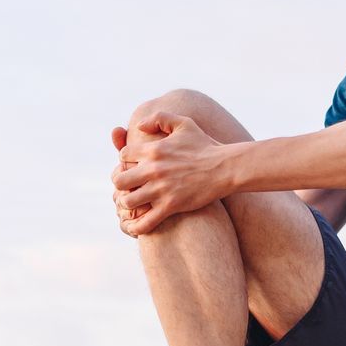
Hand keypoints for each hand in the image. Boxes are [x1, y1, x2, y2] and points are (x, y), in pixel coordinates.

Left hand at [111, 111, 233, 235]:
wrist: (225, 167)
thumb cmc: (205, 145)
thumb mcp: (184, 123)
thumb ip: (159, 118)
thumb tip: (139, 126)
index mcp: (154, 149)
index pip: (123, 155)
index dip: (126, 161)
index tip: (135, 166)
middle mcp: (154, 169)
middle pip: (120, 179)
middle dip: (122, 183)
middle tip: (131, 186)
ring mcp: (161, 189)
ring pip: (128, 200)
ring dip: (128, 203)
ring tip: (136, 202)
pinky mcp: (171, 206)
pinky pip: (145, 222)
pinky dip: (137, 226)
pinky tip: (137, 226)